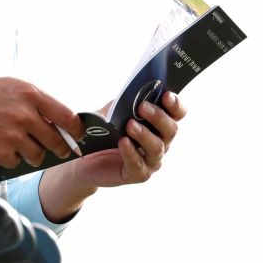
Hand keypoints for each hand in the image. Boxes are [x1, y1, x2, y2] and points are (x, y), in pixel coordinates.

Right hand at [0, 77, 81, 167]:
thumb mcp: (14, 87)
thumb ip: (37, 102)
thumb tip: (60, 119)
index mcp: (31, 95)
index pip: (67, 116)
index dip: (76, 130)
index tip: (78, 135)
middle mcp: (25, 115)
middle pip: (56, 141)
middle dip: (59, 147)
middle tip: (59, 149)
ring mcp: (14, 135)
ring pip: (39, 155)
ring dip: (34, 154)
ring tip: (21, 144)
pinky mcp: (3, 152)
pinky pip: (18, 162)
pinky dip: (13, 158)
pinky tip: (3, 146)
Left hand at [36, 91, 186, 222]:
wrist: (86, 154)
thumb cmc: (106, 129)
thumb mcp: (115, 110)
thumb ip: (127, 100)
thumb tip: (136, 88)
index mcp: (160, 124)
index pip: (177, 114)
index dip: (176, 105)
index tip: (166, 95)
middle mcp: (161, 142)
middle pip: (171, 130)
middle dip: (158, 117)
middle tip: (142, 107)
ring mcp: (151, 160)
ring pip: (157, 148)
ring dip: (144, 135)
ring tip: (130, 125)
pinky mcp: (138, 174)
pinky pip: (138, 164)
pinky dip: (130, 152)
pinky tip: (122, 142)